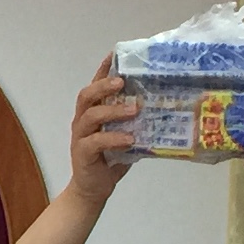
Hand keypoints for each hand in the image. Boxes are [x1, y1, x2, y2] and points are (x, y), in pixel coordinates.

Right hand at [67, 56, 139, 204]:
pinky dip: (113, 138)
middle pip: (87, 95)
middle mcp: (83, 121)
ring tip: (134, 109)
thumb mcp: (126, 137)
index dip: (103, 70)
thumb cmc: (110, 160)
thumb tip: (164, 111)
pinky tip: (129, 139)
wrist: (93, 189)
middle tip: (122, 82)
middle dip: (104, 85)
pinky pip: (95, 142)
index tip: (114, 54)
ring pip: (90, 115)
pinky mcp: (82, 153)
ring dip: (113, 110)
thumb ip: (137, 124)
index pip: (95, 86)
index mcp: (92, 113)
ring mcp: (80, 136)